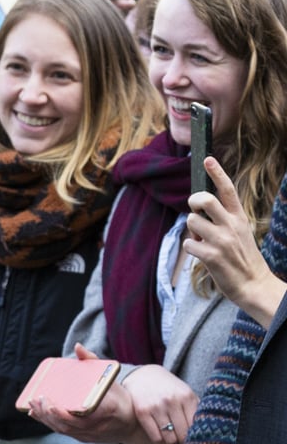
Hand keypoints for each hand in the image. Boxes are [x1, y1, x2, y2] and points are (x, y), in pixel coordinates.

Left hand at [28, 345, 140, 443]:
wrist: (131, 424)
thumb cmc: (120, 399)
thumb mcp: (111, 379)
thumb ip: (93, 362)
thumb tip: (78, 347)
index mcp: (108, 410)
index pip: (84, 416)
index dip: (64, 414)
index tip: (51, 405)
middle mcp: (98, 426)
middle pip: (68, 424)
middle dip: (49, 413)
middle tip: (37, 399)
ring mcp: (90, 434)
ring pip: (64, 430)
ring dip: (46, 418)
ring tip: (33, 404)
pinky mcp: (84, 438)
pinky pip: (64, 432)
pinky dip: (49, 423)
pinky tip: (36, 413)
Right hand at [122, 365, 197, 443]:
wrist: (144, 375)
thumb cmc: (169, 388)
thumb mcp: (185, 393)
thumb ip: (196, 410)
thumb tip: (208, 434)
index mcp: (186, 396)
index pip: (197, 427)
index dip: (199, 441)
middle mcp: (171, 401)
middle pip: (183, 435)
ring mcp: (156, 406)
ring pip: (169, 438)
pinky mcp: (142, 411)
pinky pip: (155, 437)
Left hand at [184, 156, 286, 328]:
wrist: (253, 284)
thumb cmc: (242, 257)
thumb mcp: (240, 232)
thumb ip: (223, 219)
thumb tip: (199, 209)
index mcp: (239, 218)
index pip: (228, 190)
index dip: (217, 173)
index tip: (207, 159)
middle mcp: (231, 226)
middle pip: (205, 199)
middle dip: (194, 201)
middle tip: (195, 210)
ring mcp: (222, 241)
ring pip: (192, 221)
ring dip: (192, 230)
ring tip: (203, 240)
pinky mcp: (212, 256)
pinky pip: (189, 243)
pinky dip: (192, 248)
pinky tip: (202, 255)